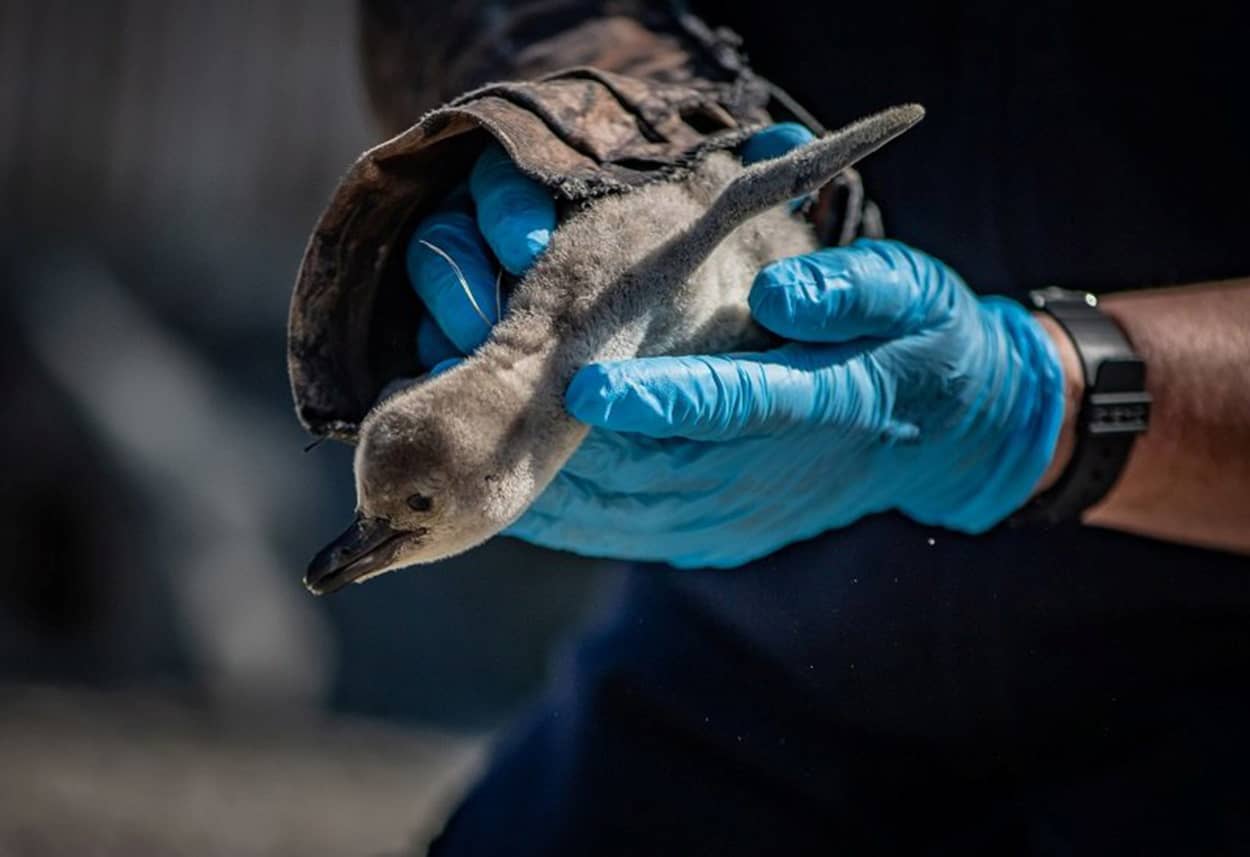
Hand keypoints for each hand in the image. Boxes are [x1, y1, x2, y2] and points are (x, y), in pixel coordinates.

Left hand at [408, 130, 1064, 567]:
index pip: (735, 403)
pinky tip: (486, 469)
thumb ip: (854, 291)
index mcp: (819, 406)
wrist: (936, 438)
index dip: (662, 398)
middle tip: (457, 366)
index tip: (583, 382)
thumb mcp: (910, 296)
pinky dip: (546, 505)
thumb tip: (784, 292)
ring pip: (611, 508)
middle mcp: (762, 477)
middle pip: (642, 462)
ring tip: (443, 416)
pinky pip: (609, 530)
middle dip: (545, 419)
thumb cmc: (913, 341)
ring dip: (524, 468)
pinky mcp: (702, 538)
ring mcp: (727, 518)